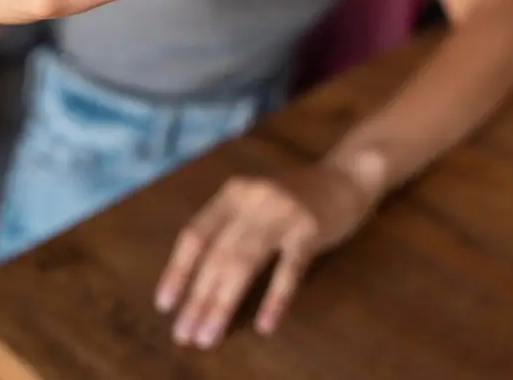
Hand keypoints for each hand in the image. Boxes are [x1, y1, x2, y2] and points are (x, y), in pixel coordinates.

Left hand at [156, 161, 375, 346]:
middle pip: (217, 255)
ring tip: (209, 336)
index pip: (196, 234)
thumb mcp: (255, 201)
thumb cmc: (295, 197)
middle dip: (198, 298)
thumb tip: (197, 283)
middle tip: (185, 335)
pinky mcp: (311, 228)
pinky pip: (289, 269)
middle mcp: (254, 199)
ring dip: (223, 303)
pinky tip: (265, 325)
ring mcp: (283, 212)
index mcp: (233, 193)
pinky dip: (275, 298)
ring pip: (244, 263)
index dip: (178, 271)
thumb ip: (230, 228)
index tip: (165, 306)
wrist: (347, 176)